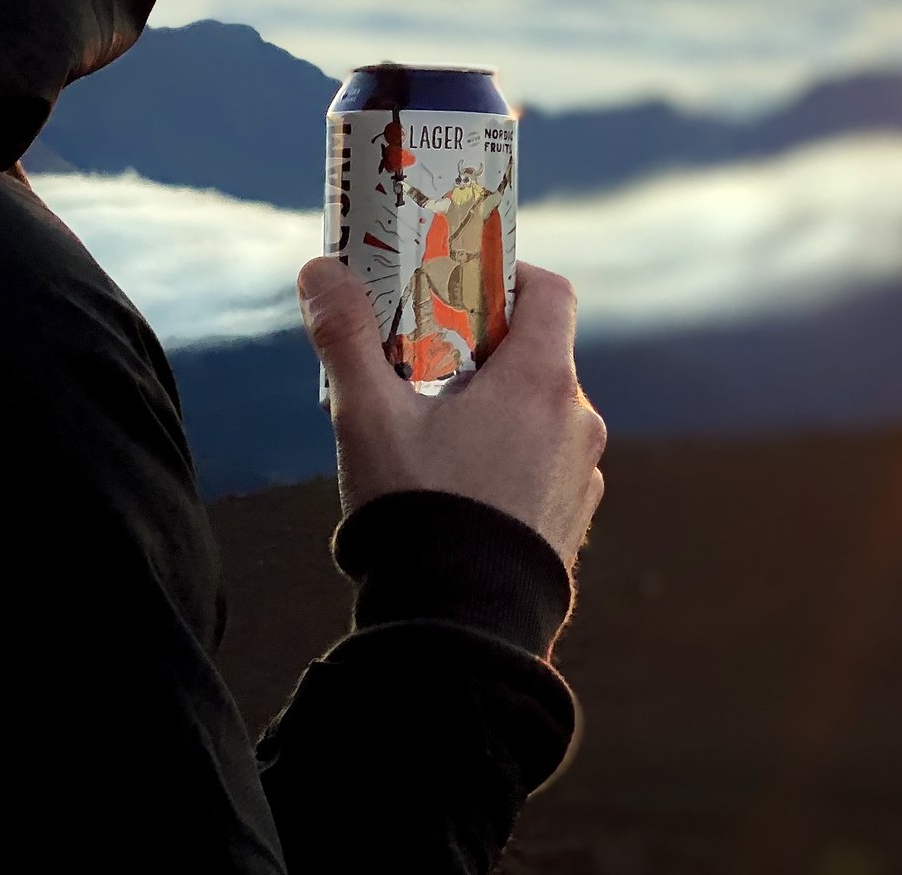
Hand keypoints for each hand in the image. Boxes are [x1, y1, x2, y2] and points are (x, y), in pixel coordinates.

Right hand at [297, 257, 607, 566]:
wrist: (461, 630)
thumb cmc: (419, 513)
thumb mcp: (368, 418)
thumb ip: (346, 338)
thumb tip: (319, 270)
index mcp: (543, 381)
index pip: (550, 292)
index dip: (508, 277)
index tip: (463, 288)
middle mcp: (579, 422)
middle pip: (540, 356)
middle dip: (484, 352)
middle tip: (425, 364)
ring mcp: (582, 477)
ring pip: (543, 416)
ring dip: (499, 411)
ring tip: (435, 436)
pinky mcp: (573, 524)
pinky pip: (546, 469)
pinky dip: (512, 462)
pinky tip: (459, 490)